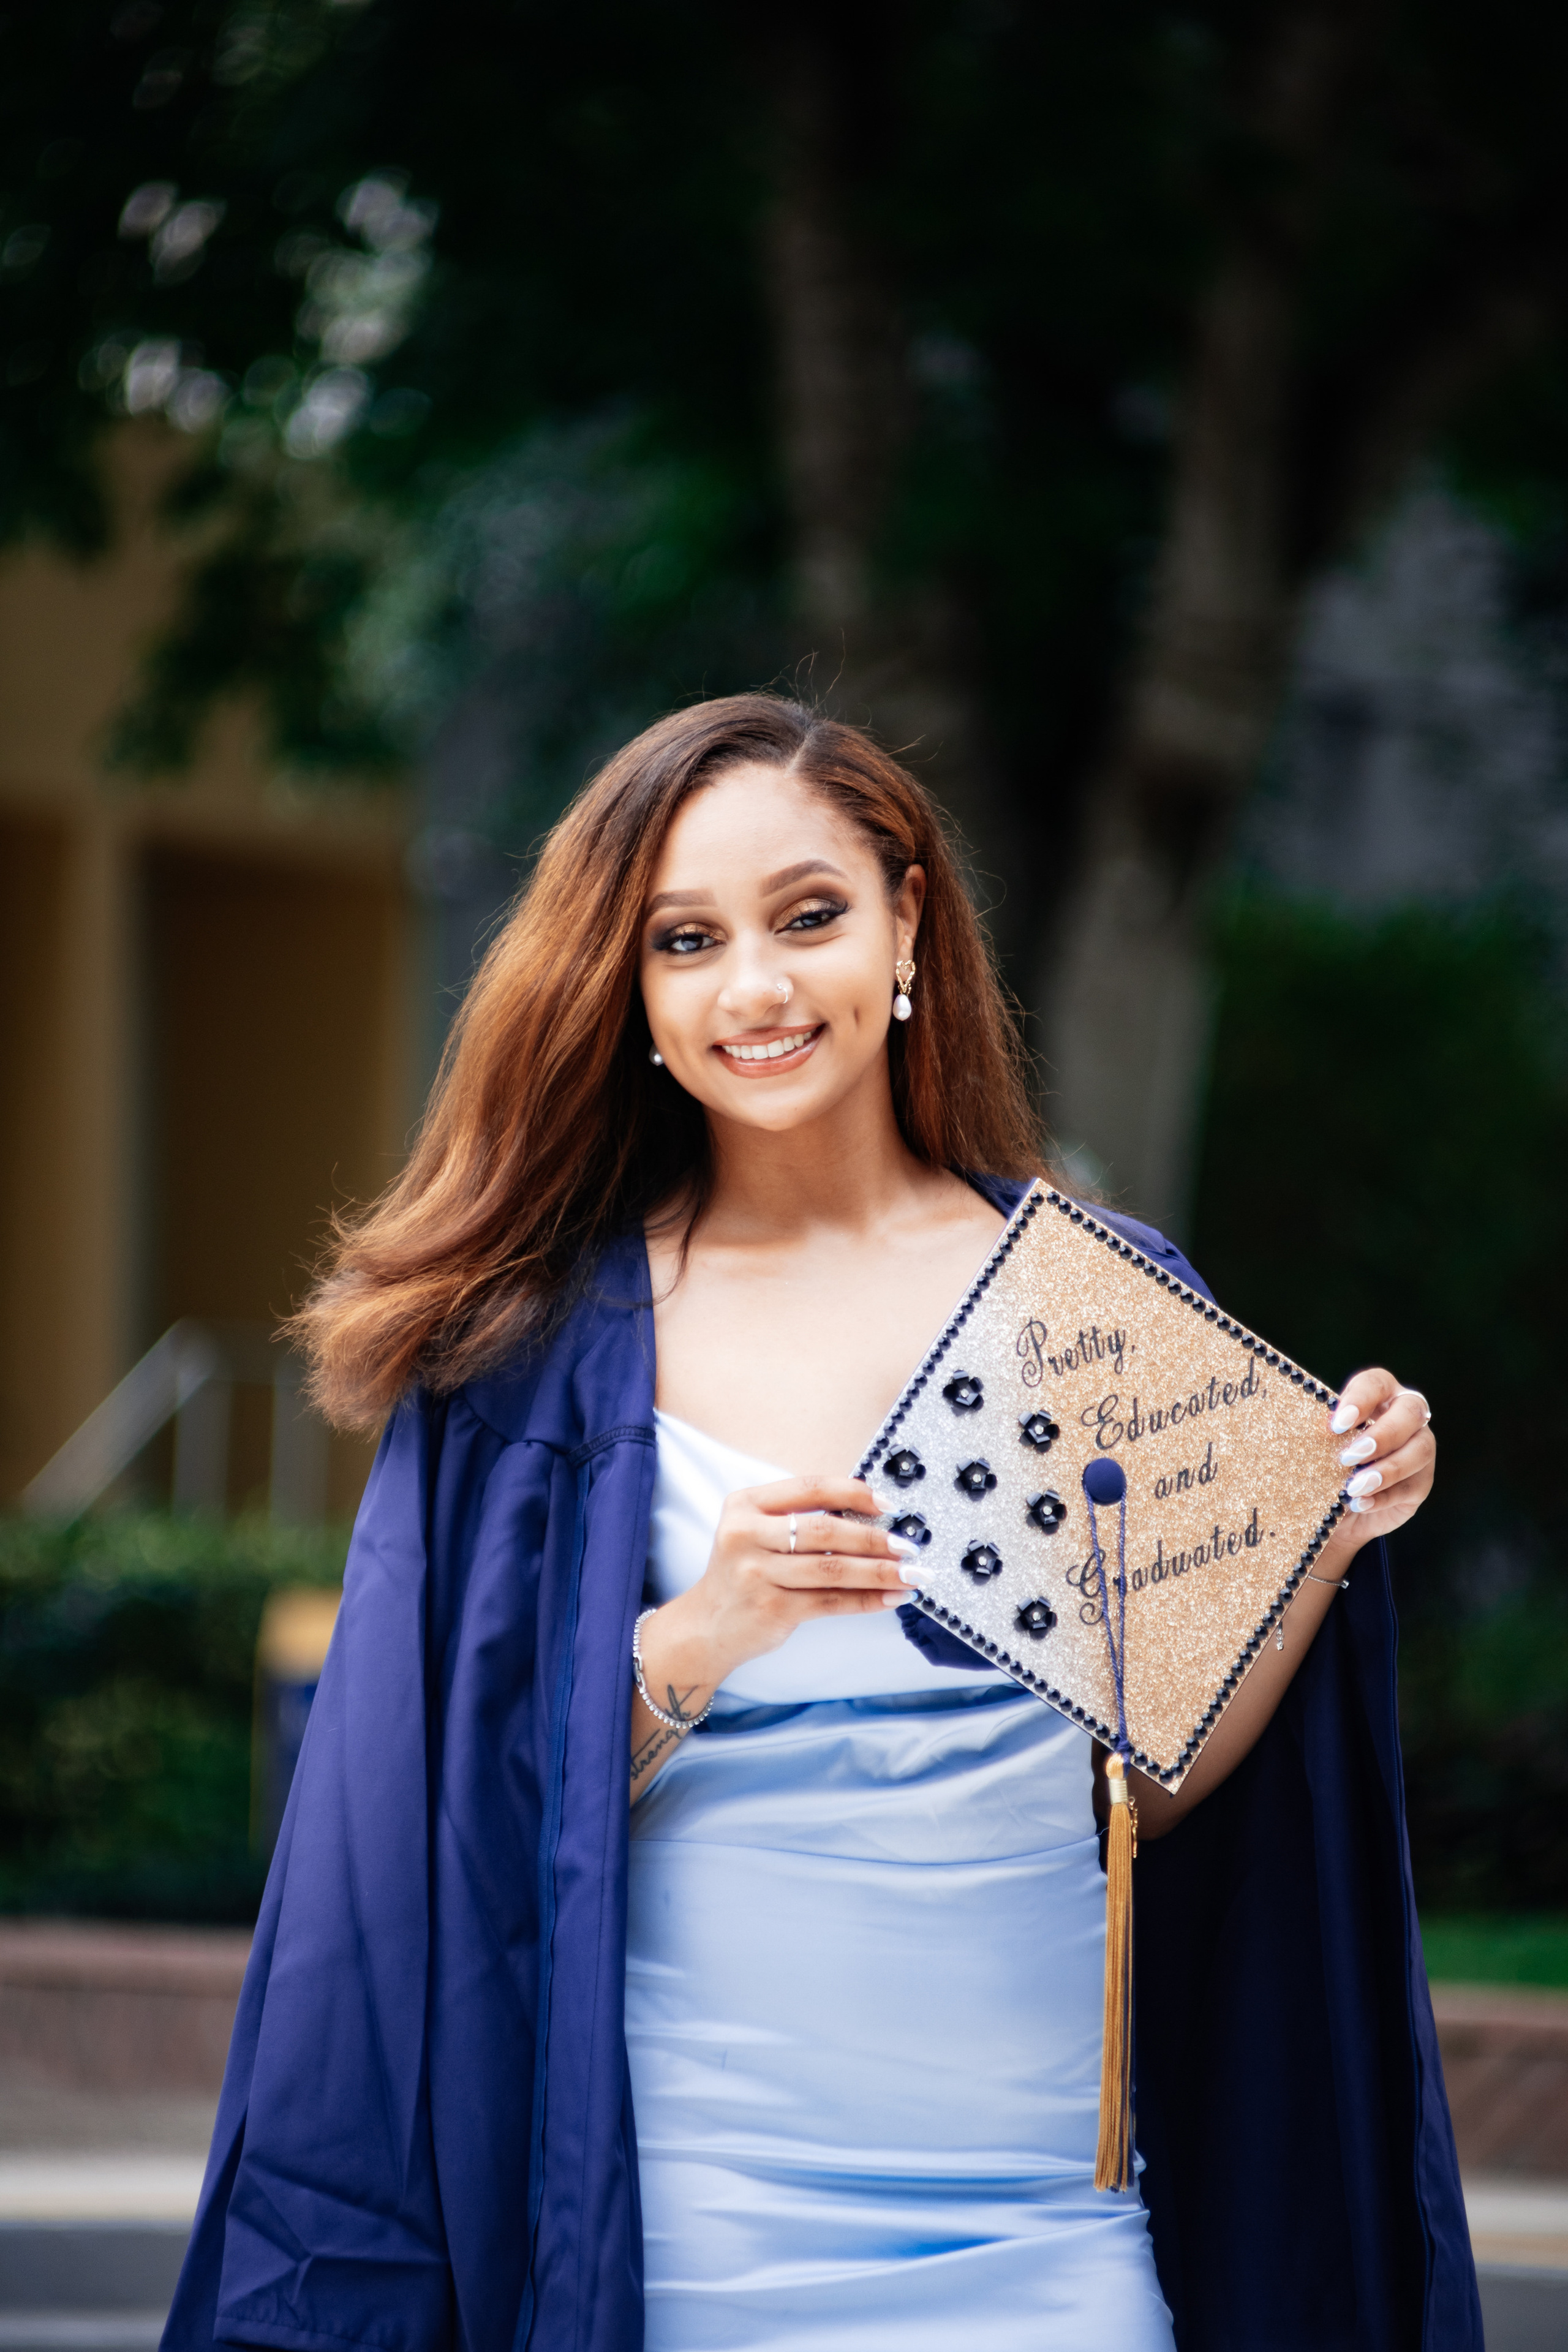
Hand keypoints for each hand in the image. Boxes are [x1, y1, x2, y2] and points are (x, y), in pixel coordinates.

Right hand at [640, 1476, 915, 1693]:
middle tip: (908, 1545)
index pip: (809, 1488)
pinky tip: (892, 1598)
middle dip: (874, 1538)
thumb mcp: (757, 1534)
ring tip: (912, 1574)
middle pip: (825, 1530)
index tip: (888, 1505)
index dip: (854, 1493)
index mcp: (745, 1505)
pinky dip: (867, 1600)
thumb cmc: (744, 1574)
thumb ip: (800, 1520)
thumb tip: (872, 1518)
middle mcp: (746, 1535)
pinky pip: (831, 1602)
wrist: (706, 1626)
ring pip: (833, 1569)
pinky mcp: (771, 1609)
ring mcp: (756, 1574)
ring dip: (879, 1572)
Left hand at [1320, 1367, 1435, 1564]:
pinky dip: (1384, 1496)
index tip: (1336, 1425)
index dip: (1360, 1399)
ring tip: (1353, 1488)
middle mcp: (1405, 1416)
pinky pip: (1412, 1486)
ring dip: (1386, 1469)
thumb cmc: (1324, 1465)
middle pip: (1411, 1410)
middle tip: (1348, 1457)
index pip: (1376, 1383)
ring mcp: (1419, 1448)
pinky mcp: (1421, 1482)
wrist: (1337, 1509)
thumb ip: (1318, 1436)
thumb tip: (1304, 1432)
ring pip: (1419, 1449)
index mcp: (1378, 1396)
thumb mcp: (1317, 1448)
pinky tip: (1360, 1503)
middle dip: (1381, 1434)